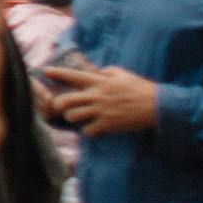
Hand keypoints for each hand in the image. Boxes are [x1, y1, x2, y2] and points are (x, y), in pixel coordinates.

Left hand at [42, 64, 159, 135]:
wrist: (157, 106)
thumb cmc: (139, 88)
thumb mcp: (121, 73)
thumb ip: (104, 71)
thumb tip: (94, 70)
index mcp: (99, 81)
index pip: (72, 75)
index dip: (56, 73)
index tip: (45, 72)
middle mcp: (96, 95)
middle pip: (65, 100)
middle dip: (58, 104)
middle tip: (60, 105)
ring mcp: (101, 111)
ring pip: (72, 116)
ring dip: (72, 117)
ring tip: (78, 116)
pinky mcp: (108, 125)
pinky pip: (87, 131)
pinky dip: (87, 130)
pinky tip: (92, 128)